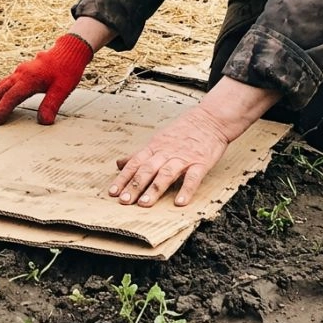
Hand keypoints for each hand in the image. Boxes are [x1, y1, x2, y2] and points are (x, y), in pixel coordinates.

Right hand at [0, 33, 93, 125]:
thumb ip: (52, 104)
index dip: (1, 110)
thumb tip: (44, 122)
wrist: (69, 50)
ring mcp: (19, 72)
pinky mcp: (20, 72)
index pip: (11, 96)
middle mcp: (20, 74)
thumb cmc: (67, 69)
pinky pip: (3, 83)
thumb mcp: (63, 88)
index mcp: (29, 78)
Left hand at [108, 106, 230, 206]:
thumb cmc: (183, 131)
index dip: (123, 178)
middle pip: (147, 170)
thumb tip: (119, 163)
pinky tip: (180, 202)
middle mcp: (166, 152)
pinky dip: (186, 190)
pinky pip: (193, 178)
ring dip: (154, 189)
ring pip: (166, 174)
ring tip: (144, 204)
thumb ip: (139, 154)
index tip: (112, 192)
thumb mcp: (158, 139)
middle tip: (124, 201)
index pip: (134, 163)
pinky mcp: (200, 162)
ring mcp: (183, 158)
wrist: (210, 119)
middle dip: (134, 186)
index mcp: (154, 147)